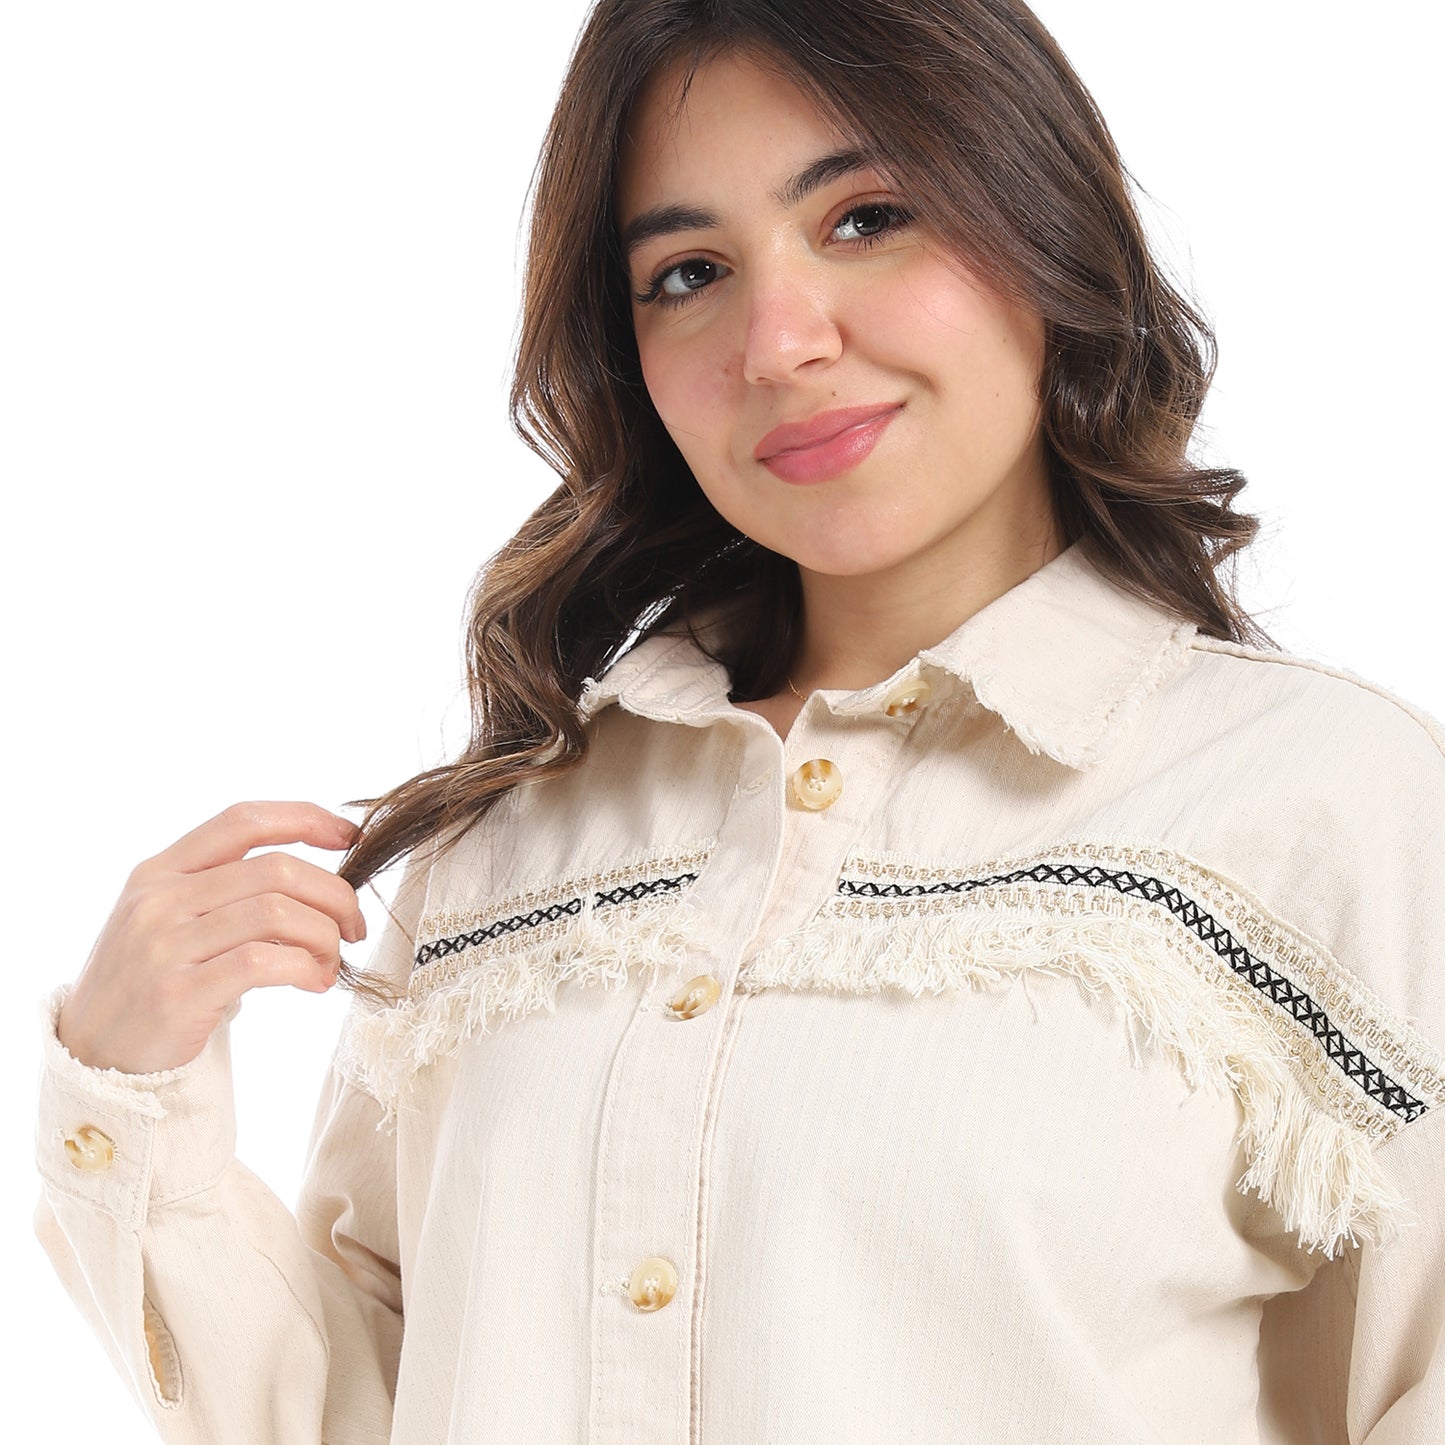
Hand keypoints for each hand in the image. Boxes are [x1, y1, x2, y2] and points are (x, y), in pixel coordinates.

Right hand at [56, 801, 366, 1073]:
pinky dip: (305, 969)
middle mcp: (159, 900)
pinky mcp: (176, 994)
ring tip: (331, 963)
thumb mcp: (169, 920)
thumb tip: (318, 883)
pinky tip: (315, 983)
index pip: (243, 821)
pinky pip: (263, 963)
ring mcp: (163, 945)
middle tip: (353, 927)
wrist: (91, 1059)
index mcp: (160, 871)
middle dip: (334, 894)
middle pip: (276, 869)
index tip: (350, 837)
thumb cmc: (149, 984)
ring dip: (324, 936)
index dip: (305, 819)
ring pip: (277, 913)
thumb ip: (225, 892)